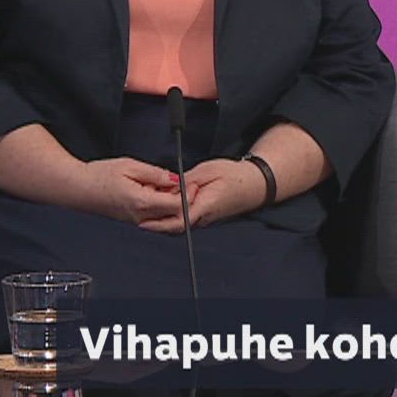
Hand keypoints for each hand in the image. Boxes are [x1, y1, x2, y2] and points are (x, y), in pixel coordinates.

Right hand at [81, 157, 183, 224]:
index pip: (177, 205)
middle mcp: (140, 216)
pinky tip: (150, 190)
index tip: (190, 183)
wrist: (77, 188)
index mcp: (141, 202)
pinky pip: (153, 215)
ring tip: (159, 183)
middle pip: (173, 214)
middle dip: (181, 198)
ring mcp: (135, 220)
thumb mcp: (130, 166)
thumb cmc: (98, 176)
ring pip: (164, 216)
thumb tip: (175, 178)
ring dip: (169, 201)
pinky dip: (158, 204)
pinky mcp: (132, 219)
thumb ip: (155, 174)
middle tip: (176, 181)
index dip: (188, 194)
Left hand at [138, 158, 263, 232]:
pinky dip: (173, 213)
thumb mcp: (208, 171)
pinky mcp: (204, 216)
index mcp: (205, 206)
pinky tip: (166, 202)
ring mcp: (204, 219)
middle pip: (175, 225)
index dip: (159, 223)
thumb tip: (168, 189)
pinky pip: (185, 218)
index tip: (143, 221)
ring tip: (152, 202)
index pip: (178, 221)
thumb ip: (186, 181)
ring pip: (179, 223)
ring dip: (164, 216)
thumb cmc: (234, 176)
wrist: (255, 184)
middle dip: (157, 220)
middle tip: (141, 209)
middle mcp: (203, 217)